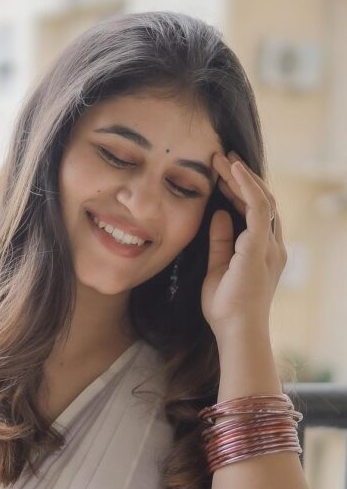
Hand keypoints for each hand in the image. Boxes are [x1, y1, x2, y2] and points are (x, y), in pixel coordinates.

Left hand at [201, 150, 287, 341]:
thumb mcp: (216, 268)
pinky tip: (232, 170)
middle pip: (260, 201)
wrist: (236, 330)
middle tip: (220, 158)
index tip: (219, 174)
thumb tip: (218, 214)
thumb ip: (220, 241)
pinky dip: (246, 185)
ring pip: (261, 198)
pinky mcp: (260, 246)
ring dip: (241, 176)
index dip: (237, 191)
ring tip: (221, 158)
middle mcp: (271, 245)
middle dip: (240, 178)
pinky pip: (258, 206)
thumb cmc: (225, 308)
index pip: (253, 212)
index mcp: (262, 251)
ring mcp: (269, 245)